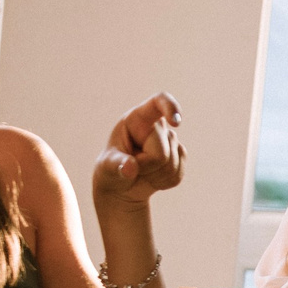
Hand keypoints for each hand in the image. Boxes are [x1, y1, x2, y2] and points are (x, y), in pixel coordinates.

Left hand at [93, 92, 184, 207]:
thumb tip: (130, 168)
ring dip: (155, 176)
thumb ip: (117, 165)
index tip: (176, 122)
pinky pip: (178, 174)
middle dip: (148, 166)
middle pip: (163, 152)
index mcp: (137, 119)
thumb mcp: (108, 166)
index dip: (170, 108)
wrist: (121, 186)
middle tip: (131, 168)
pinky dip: (163, 183)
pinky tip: (152, 179)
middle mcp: (156, 127)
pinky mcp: (179, 157)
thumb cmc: (110, 170)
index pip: (159, 101)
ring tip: (141, 173)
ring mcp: (170, 142)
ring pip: (172, 164)